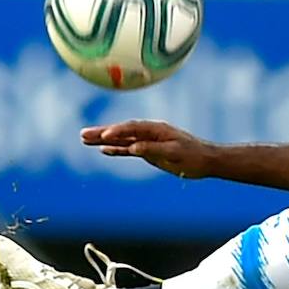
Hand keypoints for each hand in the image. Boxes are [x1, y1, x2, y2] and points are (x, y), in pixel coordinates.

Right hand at [80, 121, 213, 178]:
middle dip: (102, 132)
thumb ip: (153, 149)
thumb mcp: (174, 153)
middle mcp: (150, 132)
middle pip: (122, 131)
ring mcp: (148, 141)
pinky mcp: (149, 151)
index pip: (132, 128)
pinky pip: (129, 149)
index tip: (103, 137)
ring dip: (104, 140)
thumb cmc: (193, 155)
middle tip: (82, 134)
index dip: (117, 132)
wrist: (206, 160)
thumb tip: (133, 148)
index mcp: (156, 129)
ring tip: (84, 139)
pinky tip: (103, 150)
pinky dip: (116, 149)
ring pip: (122, 140)